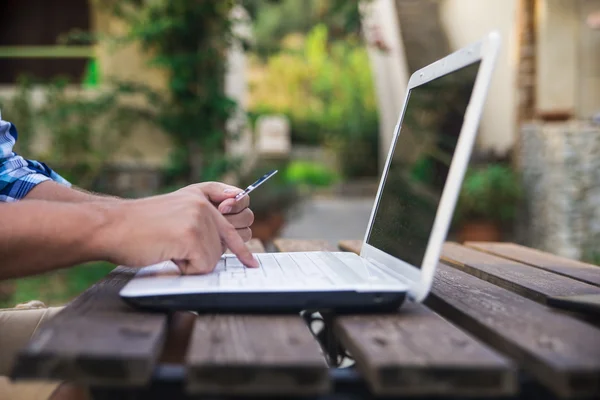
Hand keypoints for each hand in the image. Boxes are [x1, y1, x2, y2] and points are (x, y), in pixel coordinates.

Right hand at [96, 189, 257, 273]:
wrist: (110, 226)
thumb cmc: (139, 225)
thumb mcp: (176, 208)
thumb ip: (203, 215)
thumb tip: (233, 239)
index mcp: (202, 195)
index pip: (236, 215)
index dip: (242, 241)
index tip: (250, 261)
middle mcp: (204, 203)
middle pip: (229, 242)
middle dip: (208, 254)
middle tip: (180, 248)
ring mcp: (199, 218)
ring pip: (215, 258)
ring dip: (192, 262)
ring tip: (168, 248)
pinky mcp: (191, 235)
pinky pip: (203, 266)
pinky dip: (186, 269)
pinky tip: (168, 255)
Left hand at [189, 182, 253, 241]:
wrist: (172, 224)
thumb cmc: (183, 206)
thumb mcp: (198, 193)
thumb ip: (217, 190)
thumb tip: (235, 194)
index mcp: (231, 201)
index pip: (245, 200)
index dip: (237, 204)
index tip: (222, 208)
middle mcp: (235, 217)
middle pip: (248, 217)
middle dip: (233, 218)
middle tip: (216, 221)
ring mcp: (232, 233)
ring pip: (245, 233)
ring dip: (230, 231)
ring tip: (211, 230)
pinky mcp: (226, 246)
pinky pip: (236, 247)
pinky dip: (225, 243)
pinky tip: (210, 240)